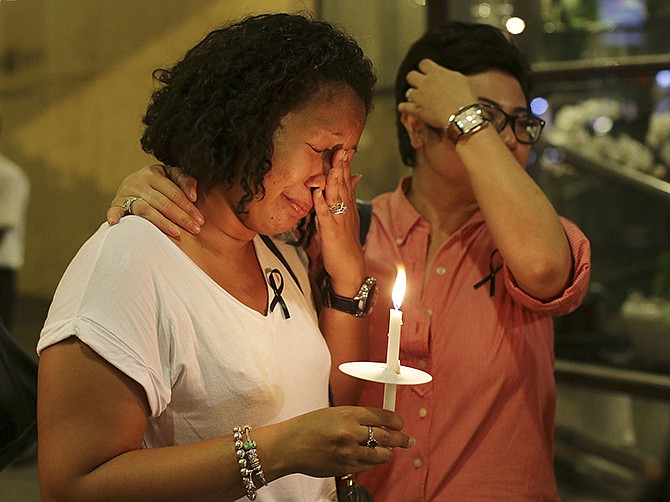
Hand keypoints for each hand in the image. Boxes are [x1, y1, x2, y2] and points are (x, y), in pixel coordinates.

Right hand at [107, 164, 202, 236]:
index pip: (175, 193)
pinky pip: (114, 210)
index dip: (189, 207)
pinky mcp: (116, 203)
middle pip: (163, 203)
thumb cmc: (159, 183)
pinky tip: (116, 224)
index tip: (200, 220)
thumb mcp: (171, 176)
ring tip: (176, 232)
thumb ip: (185, 180)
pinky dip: (114, 216)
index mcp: (153, 173)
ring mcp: (126, 193)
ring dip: (162, 222)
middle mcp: (138, 181)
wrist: (132, 185)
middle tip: (195, 229)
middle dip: (181, 217)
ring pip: (145, 209)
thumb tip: (193, 196)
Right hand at [277, 406, 413, 477]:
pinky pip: (368, 466)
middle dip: (401, 438)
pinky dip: (373, 462)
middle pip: (387, 436)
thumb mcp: (333, 413)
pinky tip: (372, 458)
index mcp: (347, 413)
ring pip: (381, 454)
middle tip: (407, 439)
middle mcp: (350, 432)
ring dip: (388, 452)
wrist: (289, 446)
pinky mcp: (345, 468)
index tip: (400, 422)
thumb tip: (376, 423)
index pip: (382, 416)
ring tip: (390, 450)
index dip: (395, 420)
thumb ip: (355, 417)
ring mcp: (348, 452)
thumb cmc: (307, 427)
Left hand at [312, 149, 365, 295]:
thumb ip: (350, 195)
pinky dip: (321, 204)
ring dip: (334, 182)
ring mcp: (339, 221)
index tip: (346, 148)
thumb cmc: (347, 243)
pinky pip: (325, 216)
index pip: (348, 181)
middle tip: (342, 149)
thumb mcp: (350, 216)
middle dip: (342, 167)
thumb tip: (355, 176)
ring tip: (332, 166)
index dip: (346, 165)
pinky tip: (317, 194)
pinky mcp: (331, 232)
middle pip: (343, 185)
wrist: (350, 268)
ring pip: (336, 198)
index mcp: (349, 206)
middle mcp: (346, 210)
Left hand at [397, 58, 477, 129]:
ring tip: (419, 100)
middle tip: (421, 87)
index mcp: (437, 72)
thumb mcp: (461, 80)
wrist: (462, 116)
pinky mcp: (416, 110)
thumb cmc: (466, 98)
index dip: (424, 69)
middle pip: (410, 75)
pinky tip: (407, 108)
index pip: (423, 63)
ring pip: (408, 92)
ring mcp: (420, 96)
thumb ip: (448, 75)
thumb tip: (445, 74)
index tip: (428, 74)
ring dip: (413, 96)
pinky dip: (404, 107)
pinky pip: (403, 106)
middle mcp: (426, 82)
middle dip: (414, 81)